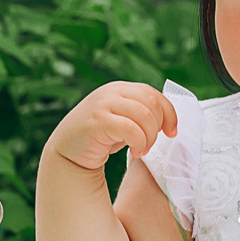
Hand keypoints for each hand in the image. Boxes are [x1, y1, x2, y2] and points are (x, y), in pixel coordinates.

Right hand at [46, 81, 177, 174]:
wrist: (67, 152)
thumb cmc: (100, 137)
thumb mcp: (123, 119)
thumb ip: (141, 112)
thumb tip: (169, 117)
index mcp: (120, 88)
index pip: (154, 94)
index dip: (169, 113)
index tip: (172, 132)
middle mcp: (112, 92)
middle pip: (151, 103)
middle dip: (157, 128)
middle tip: (149, 145)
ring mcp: (103, 104)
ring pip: (144, 116)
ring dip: (149, 137)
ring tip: (142, 149)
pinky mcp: (98, 121)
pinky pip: (131, 129)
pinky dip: (139, 142)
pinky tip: (135, 152)